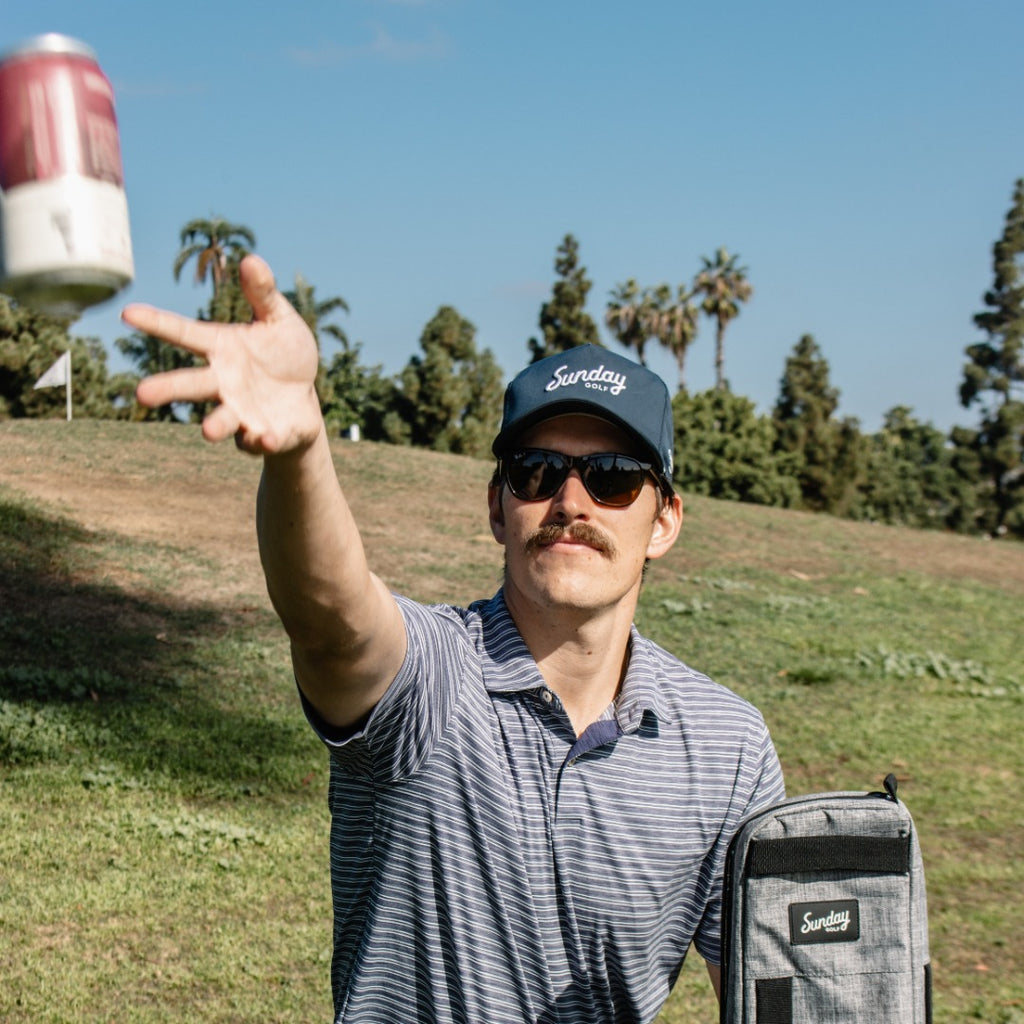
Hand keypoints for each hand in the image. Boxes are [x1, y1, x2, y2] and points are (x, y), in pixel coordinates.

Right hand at [121, 255, 322, 454]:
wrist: (303, 400)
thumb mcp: (279, 319)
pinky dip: (263, 441)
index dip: (157, 323)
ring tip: (208, 431)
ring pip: (222, 419)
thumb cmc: (284, 354)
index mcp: (221, 348)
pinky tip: (267, 438)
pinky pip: (261, 440)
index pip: (185, 333)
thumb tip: (251, 260)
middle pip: (191, 384)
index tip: (127, 313)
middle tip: (142, 394)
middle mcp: (224, 382)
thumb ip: (263, 295)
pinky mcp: (266, 433)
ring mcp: (242, 411)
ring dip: (215, 425)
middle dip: (167, 389)